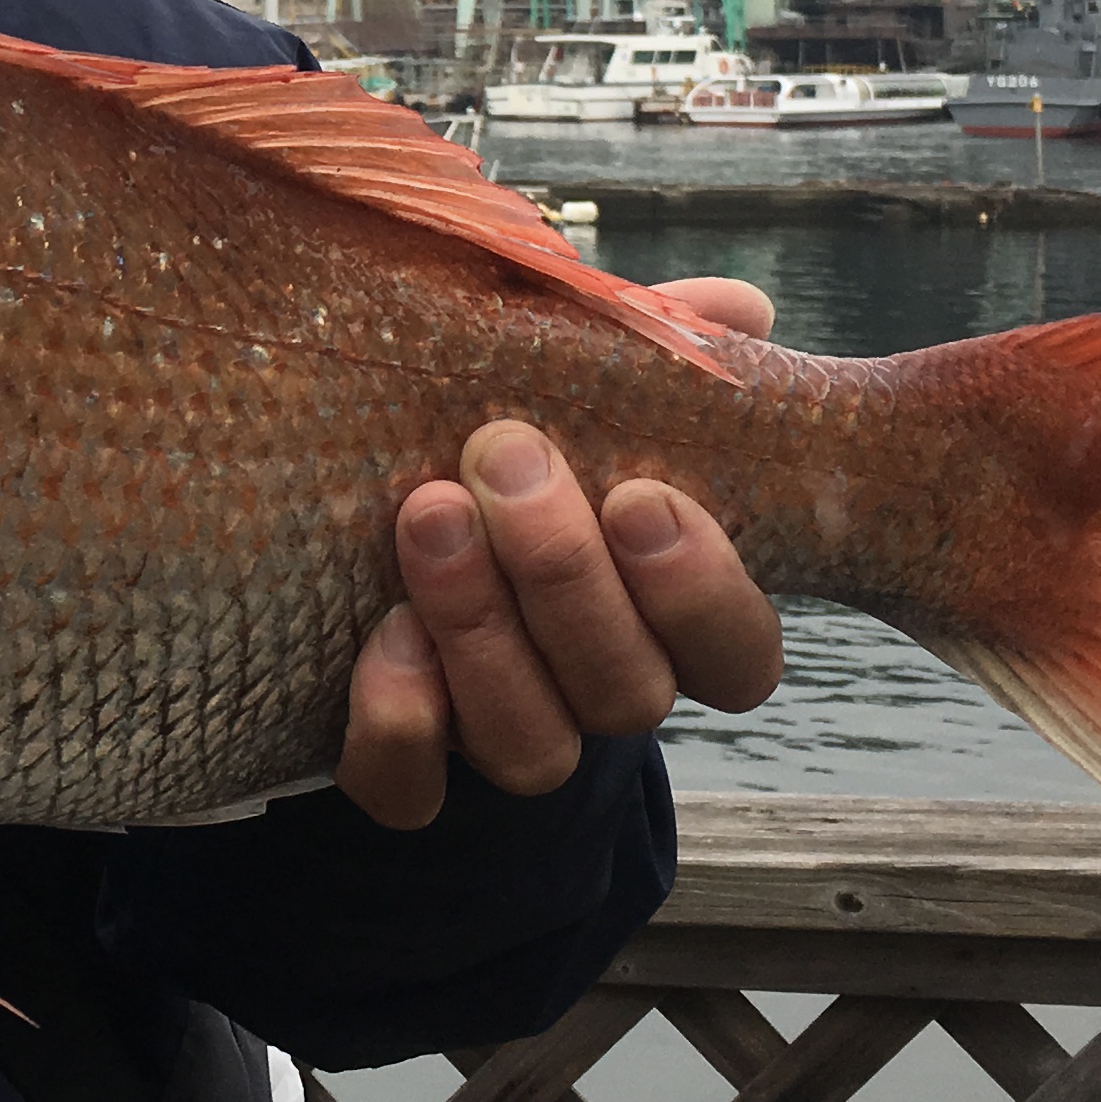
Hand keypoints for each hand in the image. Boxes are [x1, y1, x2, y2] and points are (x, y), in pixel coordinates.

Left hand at [336, 275, 786, 827]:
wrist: (363, 534)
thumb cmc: (513, 446)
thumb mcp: (579, 381)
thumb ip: (657, 346)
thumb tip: (736, 309)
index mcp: (665, 619)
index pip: (737, 656)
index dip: (703, 592)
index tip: (641, 495)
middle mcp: (596, 692)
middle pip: (627, 692)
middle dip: (566, 575)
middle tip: (504, 458)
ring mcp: (503, 736)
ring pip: (533, 748)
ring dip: (484, 634)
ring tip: (429, 514)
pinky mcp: (402, 768)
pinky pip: (411, 793)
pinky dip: (401, 728)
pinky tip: (385, 640)